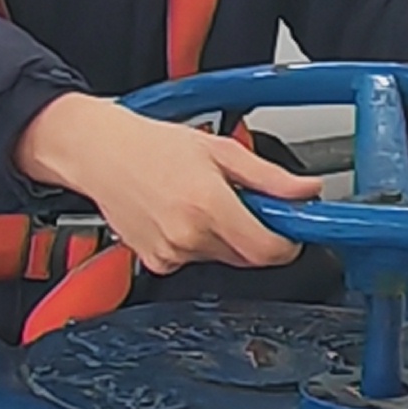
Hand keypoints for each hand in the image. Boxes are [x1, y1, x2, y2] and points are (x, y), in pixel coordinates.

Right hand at [13, 93, 319, 273]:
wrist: (100, 154)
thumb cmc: (151, 146)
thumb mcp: (220, 150)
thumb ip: (269, 177)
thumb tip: (307, 190)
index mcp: (208, 205)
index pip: (269, 250)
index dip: (287, 242)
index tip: (288, 227)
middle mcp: (190, 236)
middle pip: (247, 255)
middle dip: (253, 232)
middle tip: (237, 200)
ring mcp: (171, 253)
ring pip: (221, 258)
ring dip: (223, 236)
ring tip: (200, 201)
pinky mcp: (157, 262)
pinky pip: (194, 260)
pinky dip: (196, 242)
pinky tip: (179, 215)